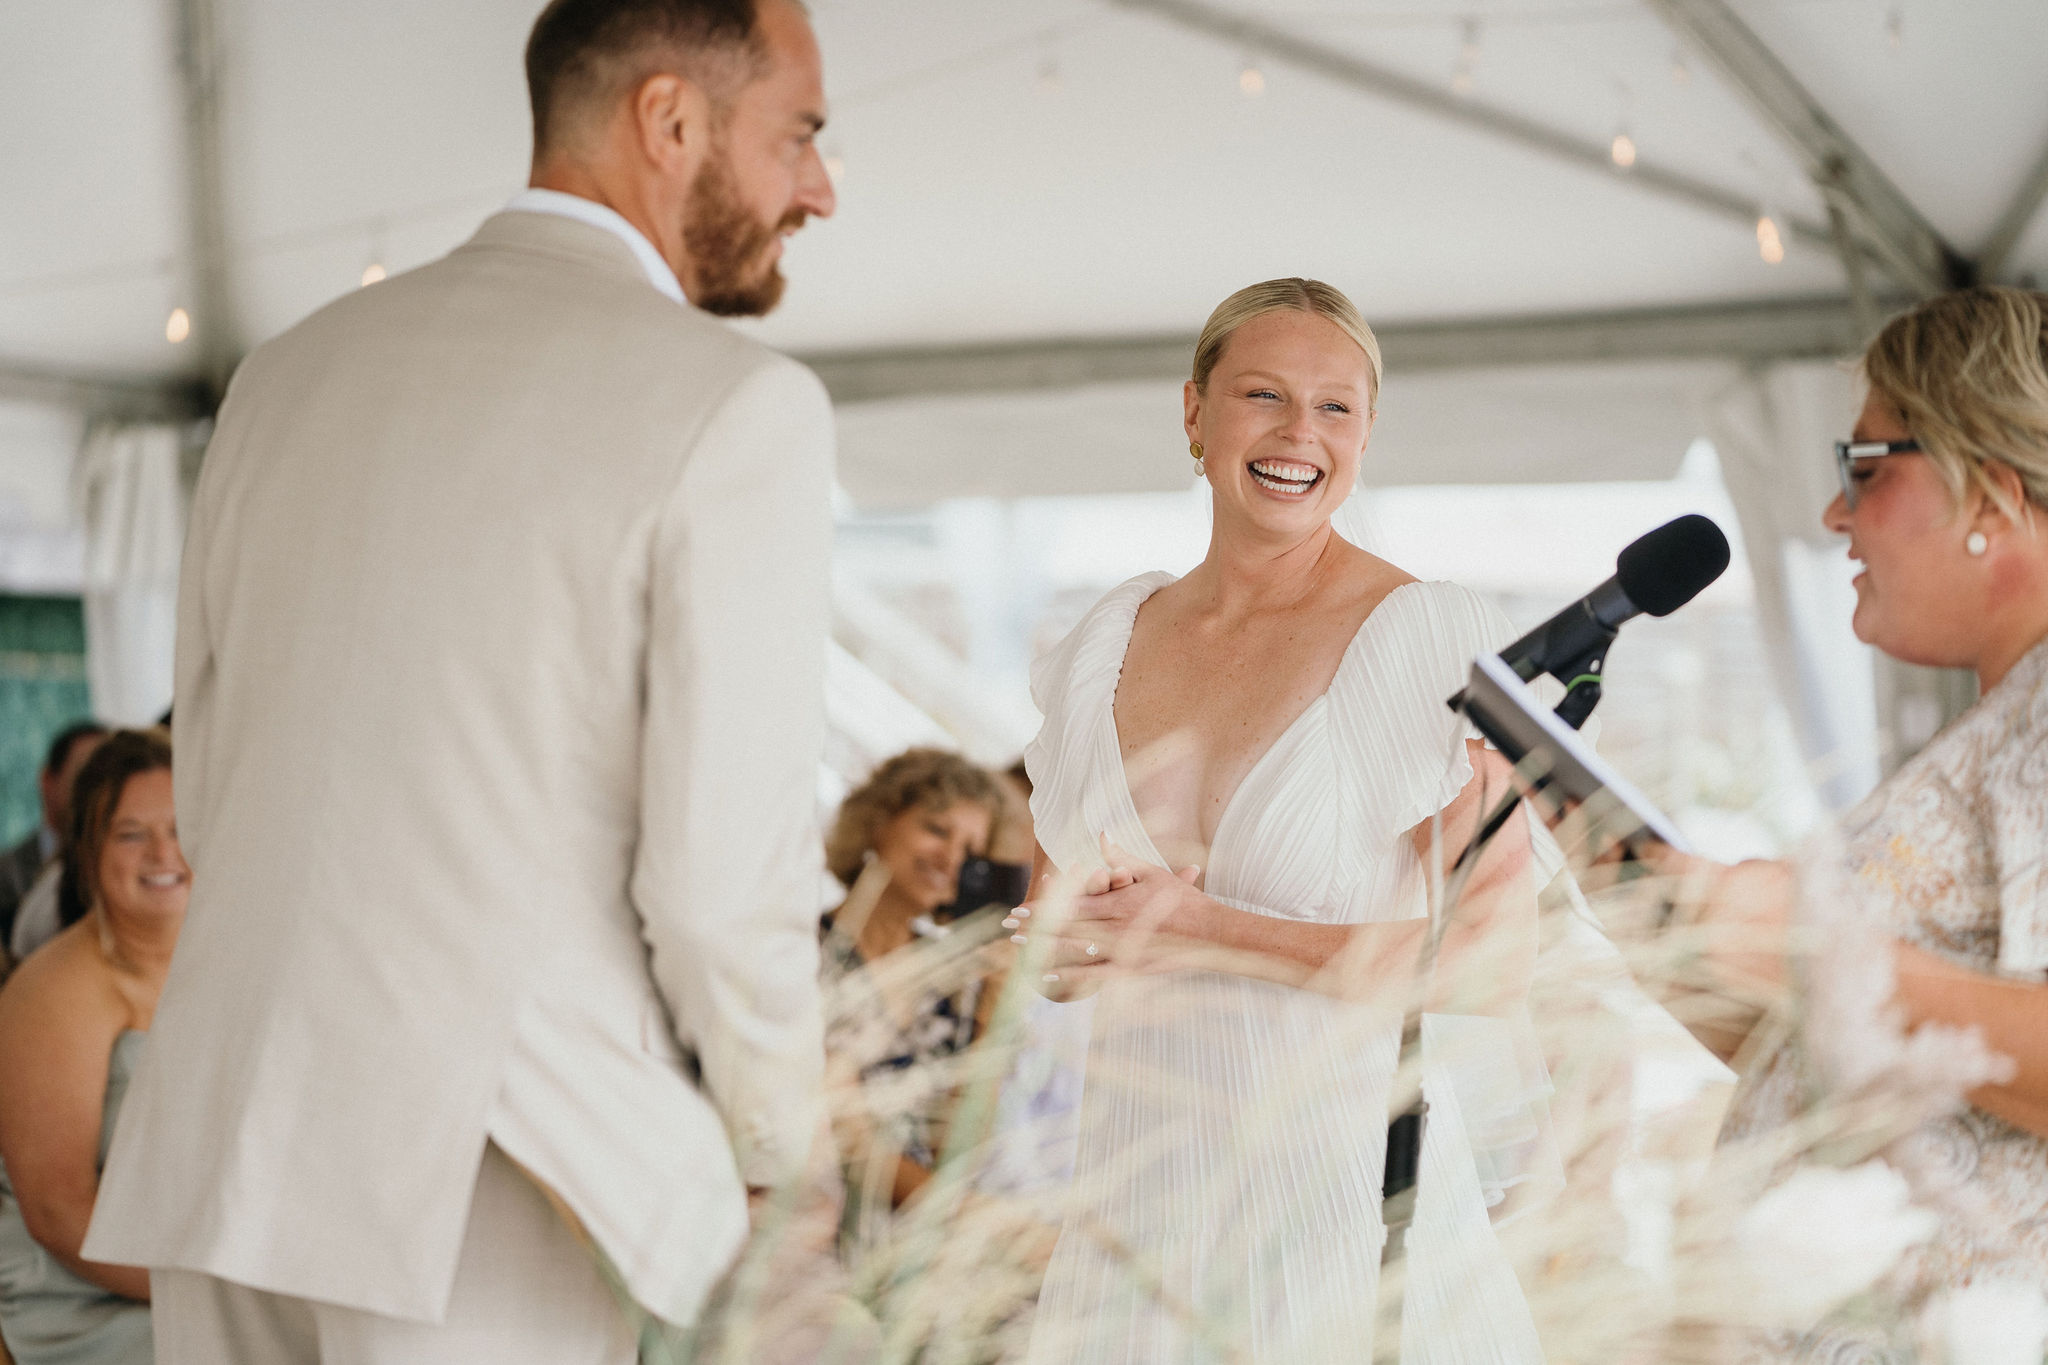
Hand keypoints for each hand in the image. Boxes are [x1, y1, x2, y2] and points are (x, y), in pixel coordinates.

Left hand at [1005, 835, 1204, 990]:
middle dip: (1036, 926)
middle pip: (1067, 926)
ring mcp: (1122, 950)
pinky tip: (1048, 975)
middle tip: (1009, 927)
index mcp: (1119, 901)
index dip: (1046, 905)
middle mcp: (1116, 926)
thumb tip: (1101, 834)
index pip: (1074, 903)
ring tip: (1019, 948)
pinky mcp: (1129, 969)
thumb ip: (1121, 857)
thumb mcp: (1152, 873)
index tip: (1022, 906)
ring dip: (1045, 948)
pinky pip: (1093, 973)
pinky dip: (1069, 974)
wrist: (1209, 934)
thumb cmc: (1181, 900)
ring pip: (1075, 949)